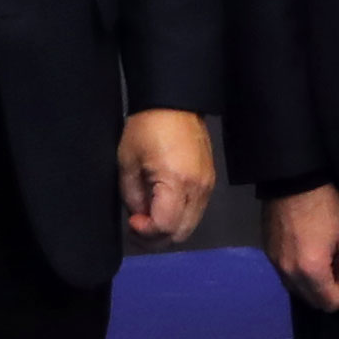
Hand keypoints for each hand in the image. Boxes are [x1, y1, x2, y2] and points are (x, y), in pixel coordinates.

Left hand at [119, 109, 217, 246]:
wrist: (174, 102)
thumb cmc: (146, 128)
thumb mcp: (128, 163)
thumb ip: (132, 197)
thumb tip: (139, 217)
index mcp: (177, 182)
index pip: (166, 226)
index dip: (145, 232)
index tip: (132, 222)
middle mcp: (198, 189)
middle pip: (181, 233)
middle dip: (157, 237)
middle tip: (138, 226)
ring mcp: (208, 186)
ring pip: (190, 225)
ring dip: (169, 228)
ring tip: (148, 216)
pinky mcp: (210, 181)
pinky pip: (196, 211)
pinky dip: (179, 216)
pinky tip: (162, 205)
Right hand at [262, 182, 338, 310]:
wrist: (293, 181)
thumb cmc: (327, 207)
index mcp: (312, 272)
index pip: (331, 304)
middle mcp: (290, 274)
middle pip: (312, 302)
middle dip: (327, 290)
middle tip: (334, 263)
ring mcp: (275, 265)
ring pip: (297, 291)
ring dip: (311, 283)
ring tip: (319, 255)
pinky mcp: (268, 254)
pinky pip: (285, 276)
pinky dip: (297, 271)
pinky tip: (304, 249)